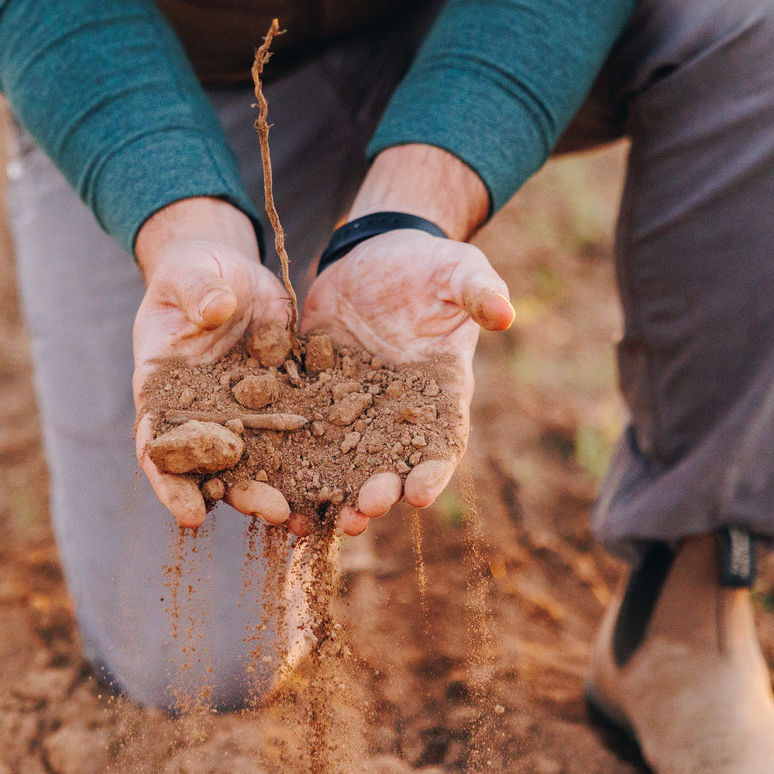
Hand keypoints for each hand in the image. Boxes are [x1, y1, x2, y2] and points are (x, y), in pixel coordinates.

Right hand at [131, 198, 296, 530]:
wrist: (226, 274)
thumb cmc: (192, 274)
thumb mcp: (189, 276)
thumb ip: (199, 293)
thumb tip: (217, 308)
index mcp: (164, 392)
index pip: (157, 444)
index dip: (171, 482)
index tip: (190, 514)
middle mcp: (204, 416)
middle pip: (218, 467)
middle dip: (245, 494)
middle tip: (275, 514)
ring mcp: (244, 414)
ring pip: (262, 462)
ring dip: (286, 490)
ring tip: (314, 517)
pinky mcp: (282, 401)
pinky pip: (301, 434)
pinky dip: (319, 459)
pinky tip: (346, 482)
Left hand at [301, 228, 512, 535]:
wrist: (379, 254)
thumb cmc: (431, 265)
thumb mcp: (460, 271)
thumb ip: (479, 292)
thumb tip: (506, 314)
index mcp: (442, 391)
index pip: (442, 441)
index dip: (432, 471)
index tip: (419, 495)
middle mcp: (398, 411)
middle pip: (390, 463)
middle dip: (377, 492)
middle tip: (361, 513)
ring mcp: (354, 405)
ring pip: (342, 459)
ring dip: (330, 490)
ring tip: (313, 519)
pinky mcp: (315, 390)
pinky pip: (300, 427)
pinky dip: (287, 456)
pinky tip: (267, 480)